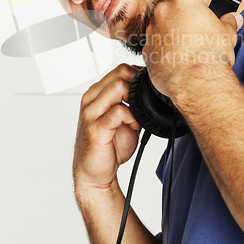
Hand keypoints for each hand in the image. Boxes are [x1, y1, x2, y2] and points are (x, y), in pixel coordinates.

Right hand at [73, 64, 140, 192]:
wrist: (95, 174)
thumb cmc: (109, 147)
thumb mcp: (125, 119)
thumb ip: (133, 103)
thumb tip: (152, 92)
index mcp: (96, 94)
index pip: (120, 69)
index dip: (138, 76)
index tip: (148, 90)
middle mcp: (91, 99)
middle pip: (120, 73)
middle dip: (139, 85)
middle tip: (145, 103)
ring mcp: (91, 113)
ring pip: (118, 87)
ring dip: (135, 99)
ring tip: (138, 116)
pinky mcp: (95, 128)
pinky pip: (118, 111)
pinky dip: (132, 117)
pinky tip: (134, 126)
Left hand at [142, 0, 242, 103]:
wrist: (195, 80)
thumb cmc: (209, 55)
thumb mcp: (227, 33)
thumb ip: (228, 22)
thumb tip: (233, 19)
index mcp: (184, 0)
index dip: (202, 2)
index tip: (206, 10)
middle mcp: (164, 11)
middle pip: (174, 7)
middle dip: (185, 16)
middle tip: (198, 30)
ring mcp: (153, 30)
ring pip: (162, 25)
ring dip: (172, 32)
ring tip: (188, 46)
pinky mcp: (147, 49)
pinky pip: (156, 44)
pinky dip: (164, 48)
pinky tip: (177, 57)